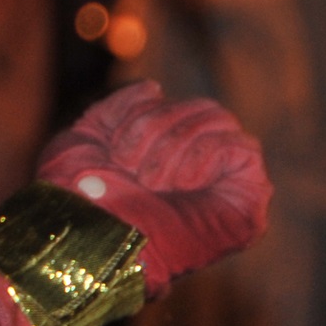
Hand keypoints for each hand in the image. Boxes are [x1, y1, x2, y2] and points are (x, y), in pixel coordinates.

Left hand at [36, 80, 269, 297]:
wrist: (88, 237)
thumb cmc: (79, 195)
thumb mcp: (90, 134)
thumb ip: (121, 107)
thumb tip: (155, 88)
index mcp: (167, 155)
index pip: (178, 104)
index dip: (144, 114)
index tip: (117, 153)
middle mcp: (200, 170)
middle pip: (204, 107)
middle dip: (159, 126)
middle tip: (134, 168)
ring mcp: (225, 188)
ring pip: (222, 120)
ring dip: (174, 142)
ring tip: (151, 181)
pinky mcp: (247, 207)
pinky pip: (243, 149)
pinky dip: (205, 154)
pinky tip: (180, 182)